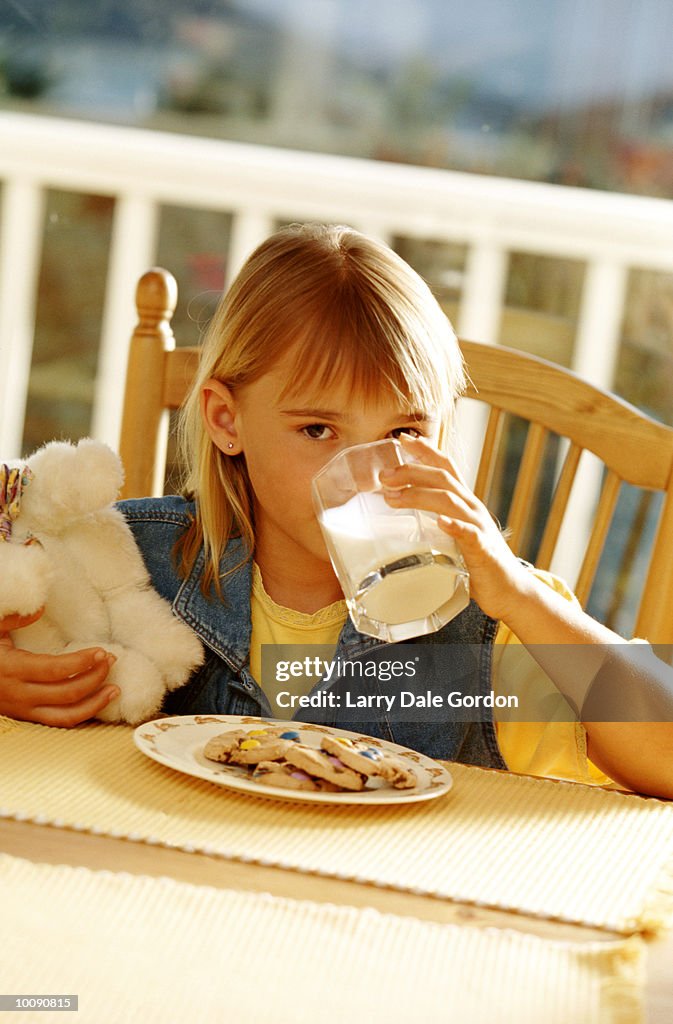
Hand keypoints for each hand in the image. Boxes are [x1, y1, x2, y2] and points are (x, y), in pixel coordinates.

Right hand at [0, 610, 118, 726]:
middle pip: (67, 692)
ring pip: (66, 715)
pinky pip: (58, 722)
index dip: (82, 662)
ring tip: (115, 690)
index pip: (56, 669)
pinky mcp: (27, 718)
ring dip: (95, 703)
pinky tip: (97, 703)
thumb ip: (14, 617)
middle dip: (95, 677)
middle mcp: (20, 694)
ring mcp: (24, 710)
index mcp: (13, 669)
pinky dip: (81, 715)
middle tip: (111, 660)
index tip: (101, 651)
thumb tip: (39, 608)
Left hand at [379, 435, 530, 620]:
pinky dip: (456, 526)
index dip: (425, 450)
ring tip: (394, 498)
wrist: (510, 590)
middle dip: (412, 472)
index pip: (445, 467)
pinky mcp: (483, 551)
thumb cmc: (477, 563)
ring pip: (450, 501)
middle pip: (443, 478)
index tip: (401, 439)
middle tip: (384, 476)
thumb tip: (399, 517)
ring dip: (419, 496)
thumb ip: (434, 522)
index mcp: (464, 503)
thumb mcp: (453, 535)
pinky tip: (441, 522)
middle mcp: (472, 508)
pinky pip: (470, 535)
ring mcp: (479, 527)